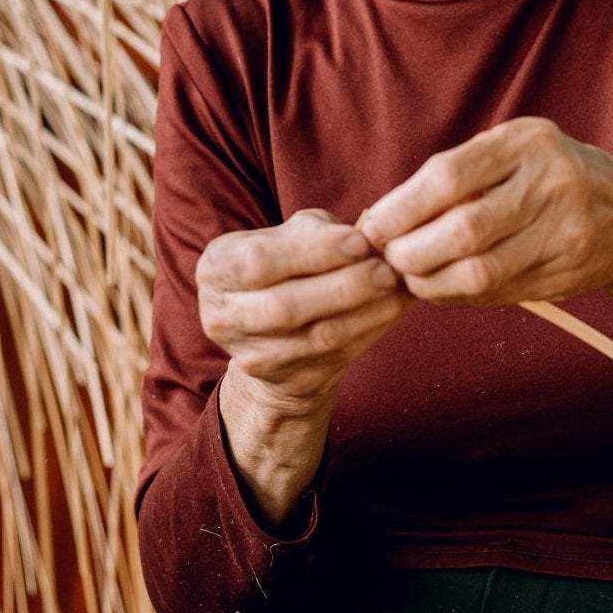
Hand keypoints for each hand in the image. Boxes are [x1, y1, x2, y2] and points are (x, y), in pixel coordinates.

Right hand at [196, 208, 408, 411]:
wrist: (275, 334)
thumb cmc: (287, 267)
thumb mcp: (288, 237)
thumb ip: (317, 230)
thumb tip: (367, 236)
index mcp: (216, 269)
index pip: (260, 261)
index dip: (313, 252)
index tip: (360, 241)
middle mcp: (223, 317)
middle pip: (285, 307)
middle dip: (344, 286)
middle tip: (386, 270)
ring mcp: (253, 356)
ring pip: (316, 337)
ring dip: (365, 311)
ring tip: (396, 288)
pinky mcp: (287, 382)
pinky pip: (338, 357)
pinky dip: (371, 330)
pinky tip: (392, 309)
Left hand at [357, 117, 612, 306]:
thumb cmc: (553, 179)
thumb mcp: (515, 152)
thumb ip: (459, 175)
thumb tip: (383, 216)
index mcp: (528, 143)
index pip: (449, 176)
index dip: (402, 208)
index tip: (372, 227)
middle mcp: (552, 184)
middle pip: (463, 230)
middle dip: (411, 252)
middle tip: (387, 259)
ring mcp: (565, 233)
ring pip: (479, 271)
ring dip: (430, 281)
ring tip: (409, 276)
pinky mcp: (566, 273)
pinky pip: (497, 293)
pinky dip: (457, 295)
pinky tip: (440, 287)